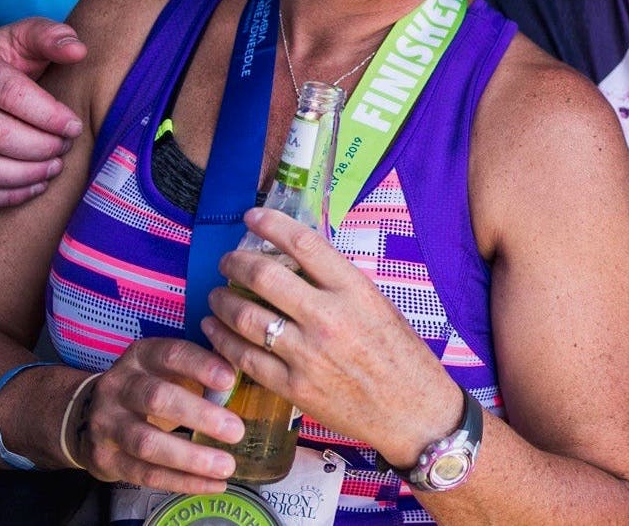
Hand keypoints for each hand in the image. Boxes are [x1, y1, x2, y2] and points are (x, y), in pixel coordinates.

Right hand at [0, 19, 86, 206]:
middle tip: (66, 146)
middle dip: (40, 146)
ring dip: (24, 174)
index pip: (10, 95)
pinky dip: (4, 195)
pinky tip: (36, 186)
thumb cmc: (14, 57)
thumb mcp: (30, 37)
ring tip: (55, 167)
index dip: (48, 115)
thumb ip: (54, 36)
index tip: (75, 126)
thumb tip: (77, 51)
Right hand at [77, 338, 241, 493]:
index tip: (230, 380)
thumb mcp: (166, 368)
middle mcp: (118, 387)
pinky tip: (211, 484)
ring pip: (147, 442)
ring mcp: (107, 424)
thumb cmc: (147, 387)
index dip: (200, 366)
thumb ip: (200, 369)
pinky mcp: (104, 459)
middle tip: (236, 430)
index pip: (170, 354)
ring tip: (226, 466)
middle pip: (157, 398)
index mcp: (140, 357)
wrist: (88, 414)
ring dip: (190, 457)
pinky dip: (181, 482)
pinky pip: (145, 474)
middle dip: (199, 415)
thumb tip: (249, 372)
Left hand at [202, 209, 457, 462]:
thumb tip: (295, 262)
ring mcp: (308, 354)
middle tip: (227, 261)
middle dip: (236, 262)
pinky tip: (215, 329)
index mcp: (355, 291)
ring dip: (222, 301)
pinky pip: (245, 358)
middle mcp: (328, 318)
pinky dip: (223, 339)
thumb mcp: (378, 306)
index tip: (253, 217)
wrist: (413, 412)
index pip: (304, 244)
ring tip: (217, 295)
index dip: (272, 224)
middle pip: (264, 277)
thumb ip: (338, 285)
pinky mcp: (293, 387)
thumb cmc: (400, 356)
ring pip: (246, 318)